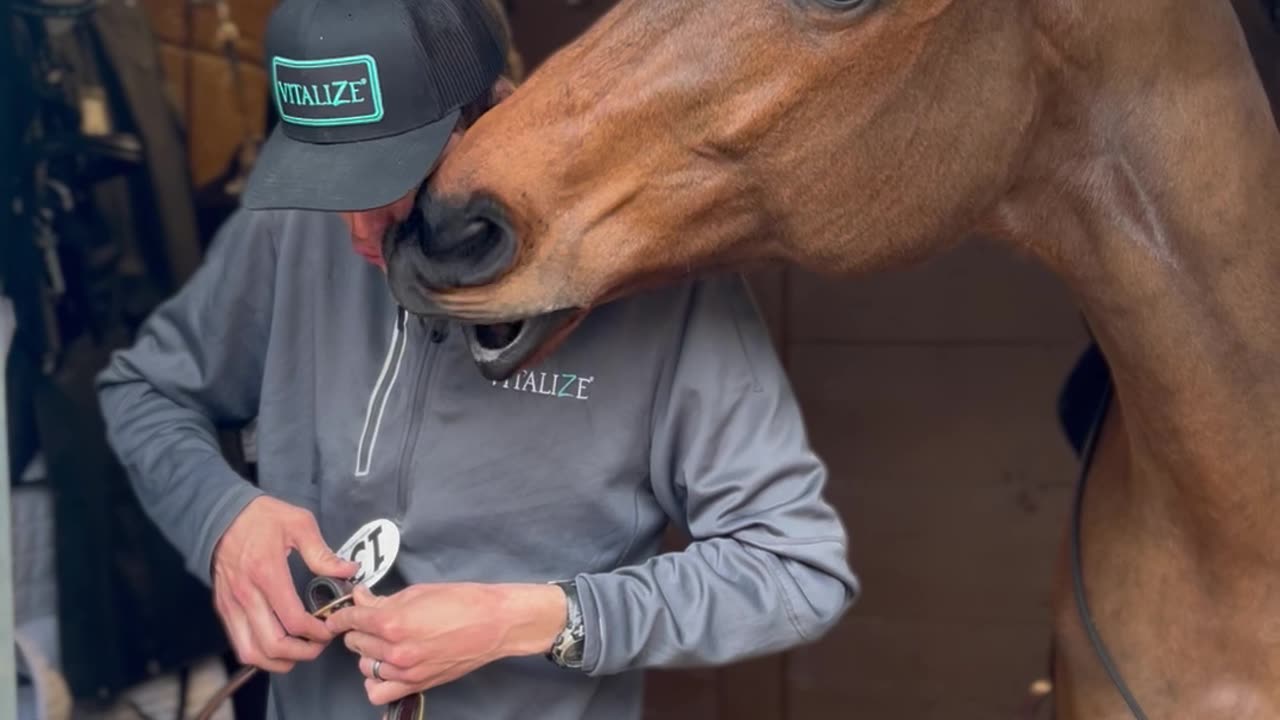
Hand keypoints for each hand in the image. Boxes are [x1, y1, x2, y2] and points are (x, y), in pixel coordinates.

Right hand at [212, 496, 358, 672]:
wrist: (221, 515)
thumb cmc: (261, 518)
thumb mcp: (298, 523)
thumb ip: (323, 553)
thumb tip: (348, 571)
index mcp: (267, 573)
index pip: (293, 620)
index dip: (316, 632)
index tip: (330, 628)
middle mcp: (246, 595)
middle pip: (273, 644)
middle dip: (302, 652)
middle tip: (319, 644)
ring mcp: (231, 605)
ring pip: (252, 652)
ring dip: (279, 660)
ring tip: (299, 650)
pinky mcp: (224, 609)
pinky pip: (239, 643)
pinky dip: (260, 653)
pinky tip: (278, 646)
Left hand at [324, 582, 566, 704]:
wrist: (494, 624)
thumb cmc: (462, 601)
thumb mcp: (419, 592)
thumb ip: (384, 600)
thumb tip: (360, 599)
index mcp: (392, 622)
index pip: (351, 620)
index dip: (340, 616)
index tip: (338, 616)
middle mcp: (394, 650)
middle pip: (355, 643)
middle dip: (358, 630)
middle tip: (369, 622)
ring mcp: (405, 671)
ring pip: (364, 667)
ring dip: (368, 654)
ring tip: (381, 643)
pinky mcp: (416, 684)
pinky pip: (379, 692)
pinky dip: (376, 682)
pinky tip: (385, 668)